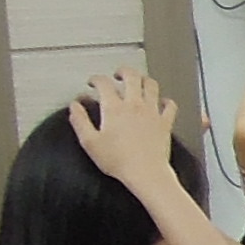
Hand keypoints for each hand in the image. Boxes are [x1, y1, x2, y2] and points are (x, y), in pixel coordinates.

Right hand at [68, 67, 182, 192]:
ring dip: (144, 79)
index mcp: (114, 109)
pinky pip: (170, 105)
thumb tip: (74, 107)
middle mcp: (134, 105)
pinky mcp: (165, 123)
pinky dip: (165, 100)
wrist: (146, 173)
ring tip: (138, 81)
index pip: (103, 83)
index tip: (92, 82)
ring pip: (151, 85)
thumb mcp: (90, 142)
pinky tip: (161, 101)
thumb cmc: (119, 161)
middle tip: (118, 74)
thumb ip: (80, 121)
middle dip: (123, 71)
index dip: (96, 79)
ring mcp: (152, 112)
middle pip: (131, 76)